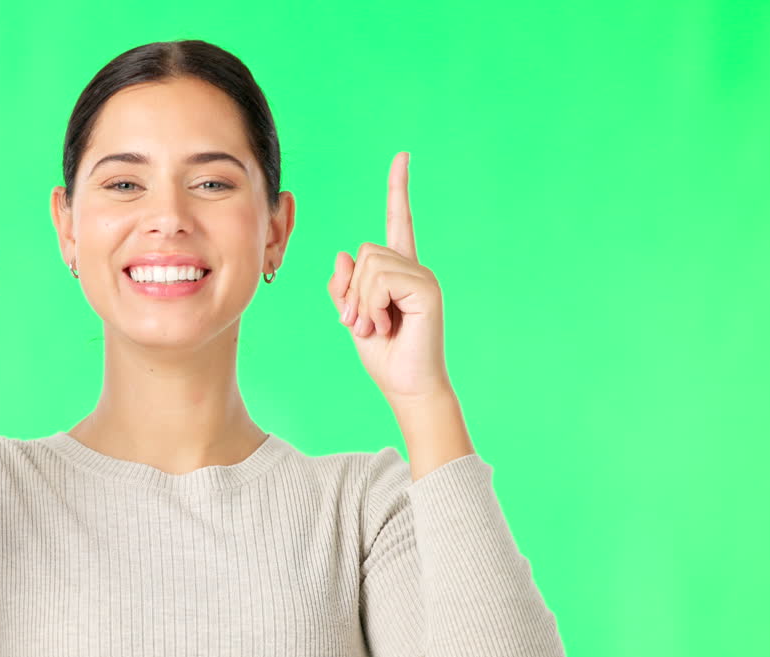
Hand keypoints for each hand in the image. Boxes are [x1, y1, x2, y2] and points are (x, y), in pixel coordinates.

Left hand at [327, 152, 451, 405]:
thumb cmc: (383, 354)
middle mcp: (414, 267)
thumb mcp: (352, 315)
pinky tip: (385, 325)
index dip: (398, 188)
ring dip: (361, 301)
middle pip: (364, 251)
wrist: (406, 385)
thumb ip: (344, 285)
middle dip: (351, 290)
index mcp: (397, 270)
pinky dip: (372, 306)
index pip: (399, 221)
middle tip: (361, 323)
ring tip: (375, 327)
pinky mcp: (426, 289)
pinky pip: (381, 280)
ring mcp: (423, 276)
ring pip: (369, 265)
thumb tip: (343, 254)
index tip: (402, 157)